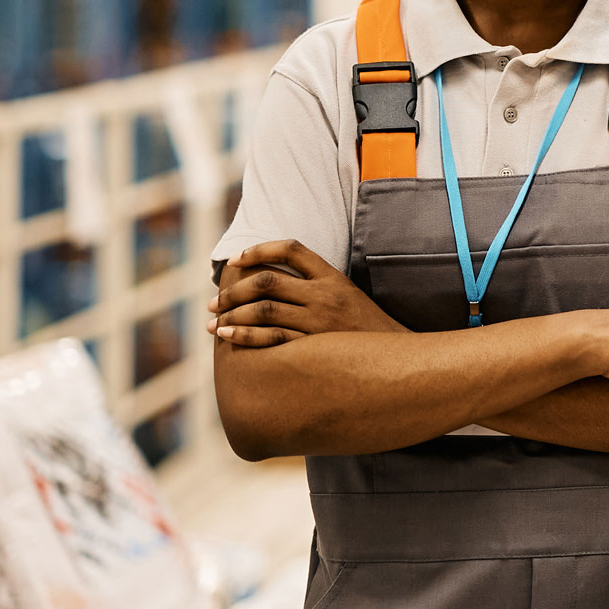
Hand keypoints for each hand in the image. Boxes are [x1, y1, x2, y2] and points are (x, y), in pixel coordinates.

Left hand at [209, 242, 404, 345]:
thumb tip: (275, 284)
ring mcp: (319, 321)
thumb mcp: (348, 296)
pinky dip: (245, 336)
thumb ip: (317, 286)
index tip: (235, 260)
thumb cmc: (367, 330)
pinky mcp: (315, 346)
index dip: (259, 250)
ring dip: (232, 315)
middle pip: (267, 282)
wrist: (396, 359)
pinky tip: (229, 337)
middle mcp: (324, 295)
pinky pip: (272, 338)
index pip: (292, 249)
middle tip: (213, 303)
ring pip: (264, 310)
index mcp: (333, 277)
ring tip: (214, 325)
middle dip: (233, 291)